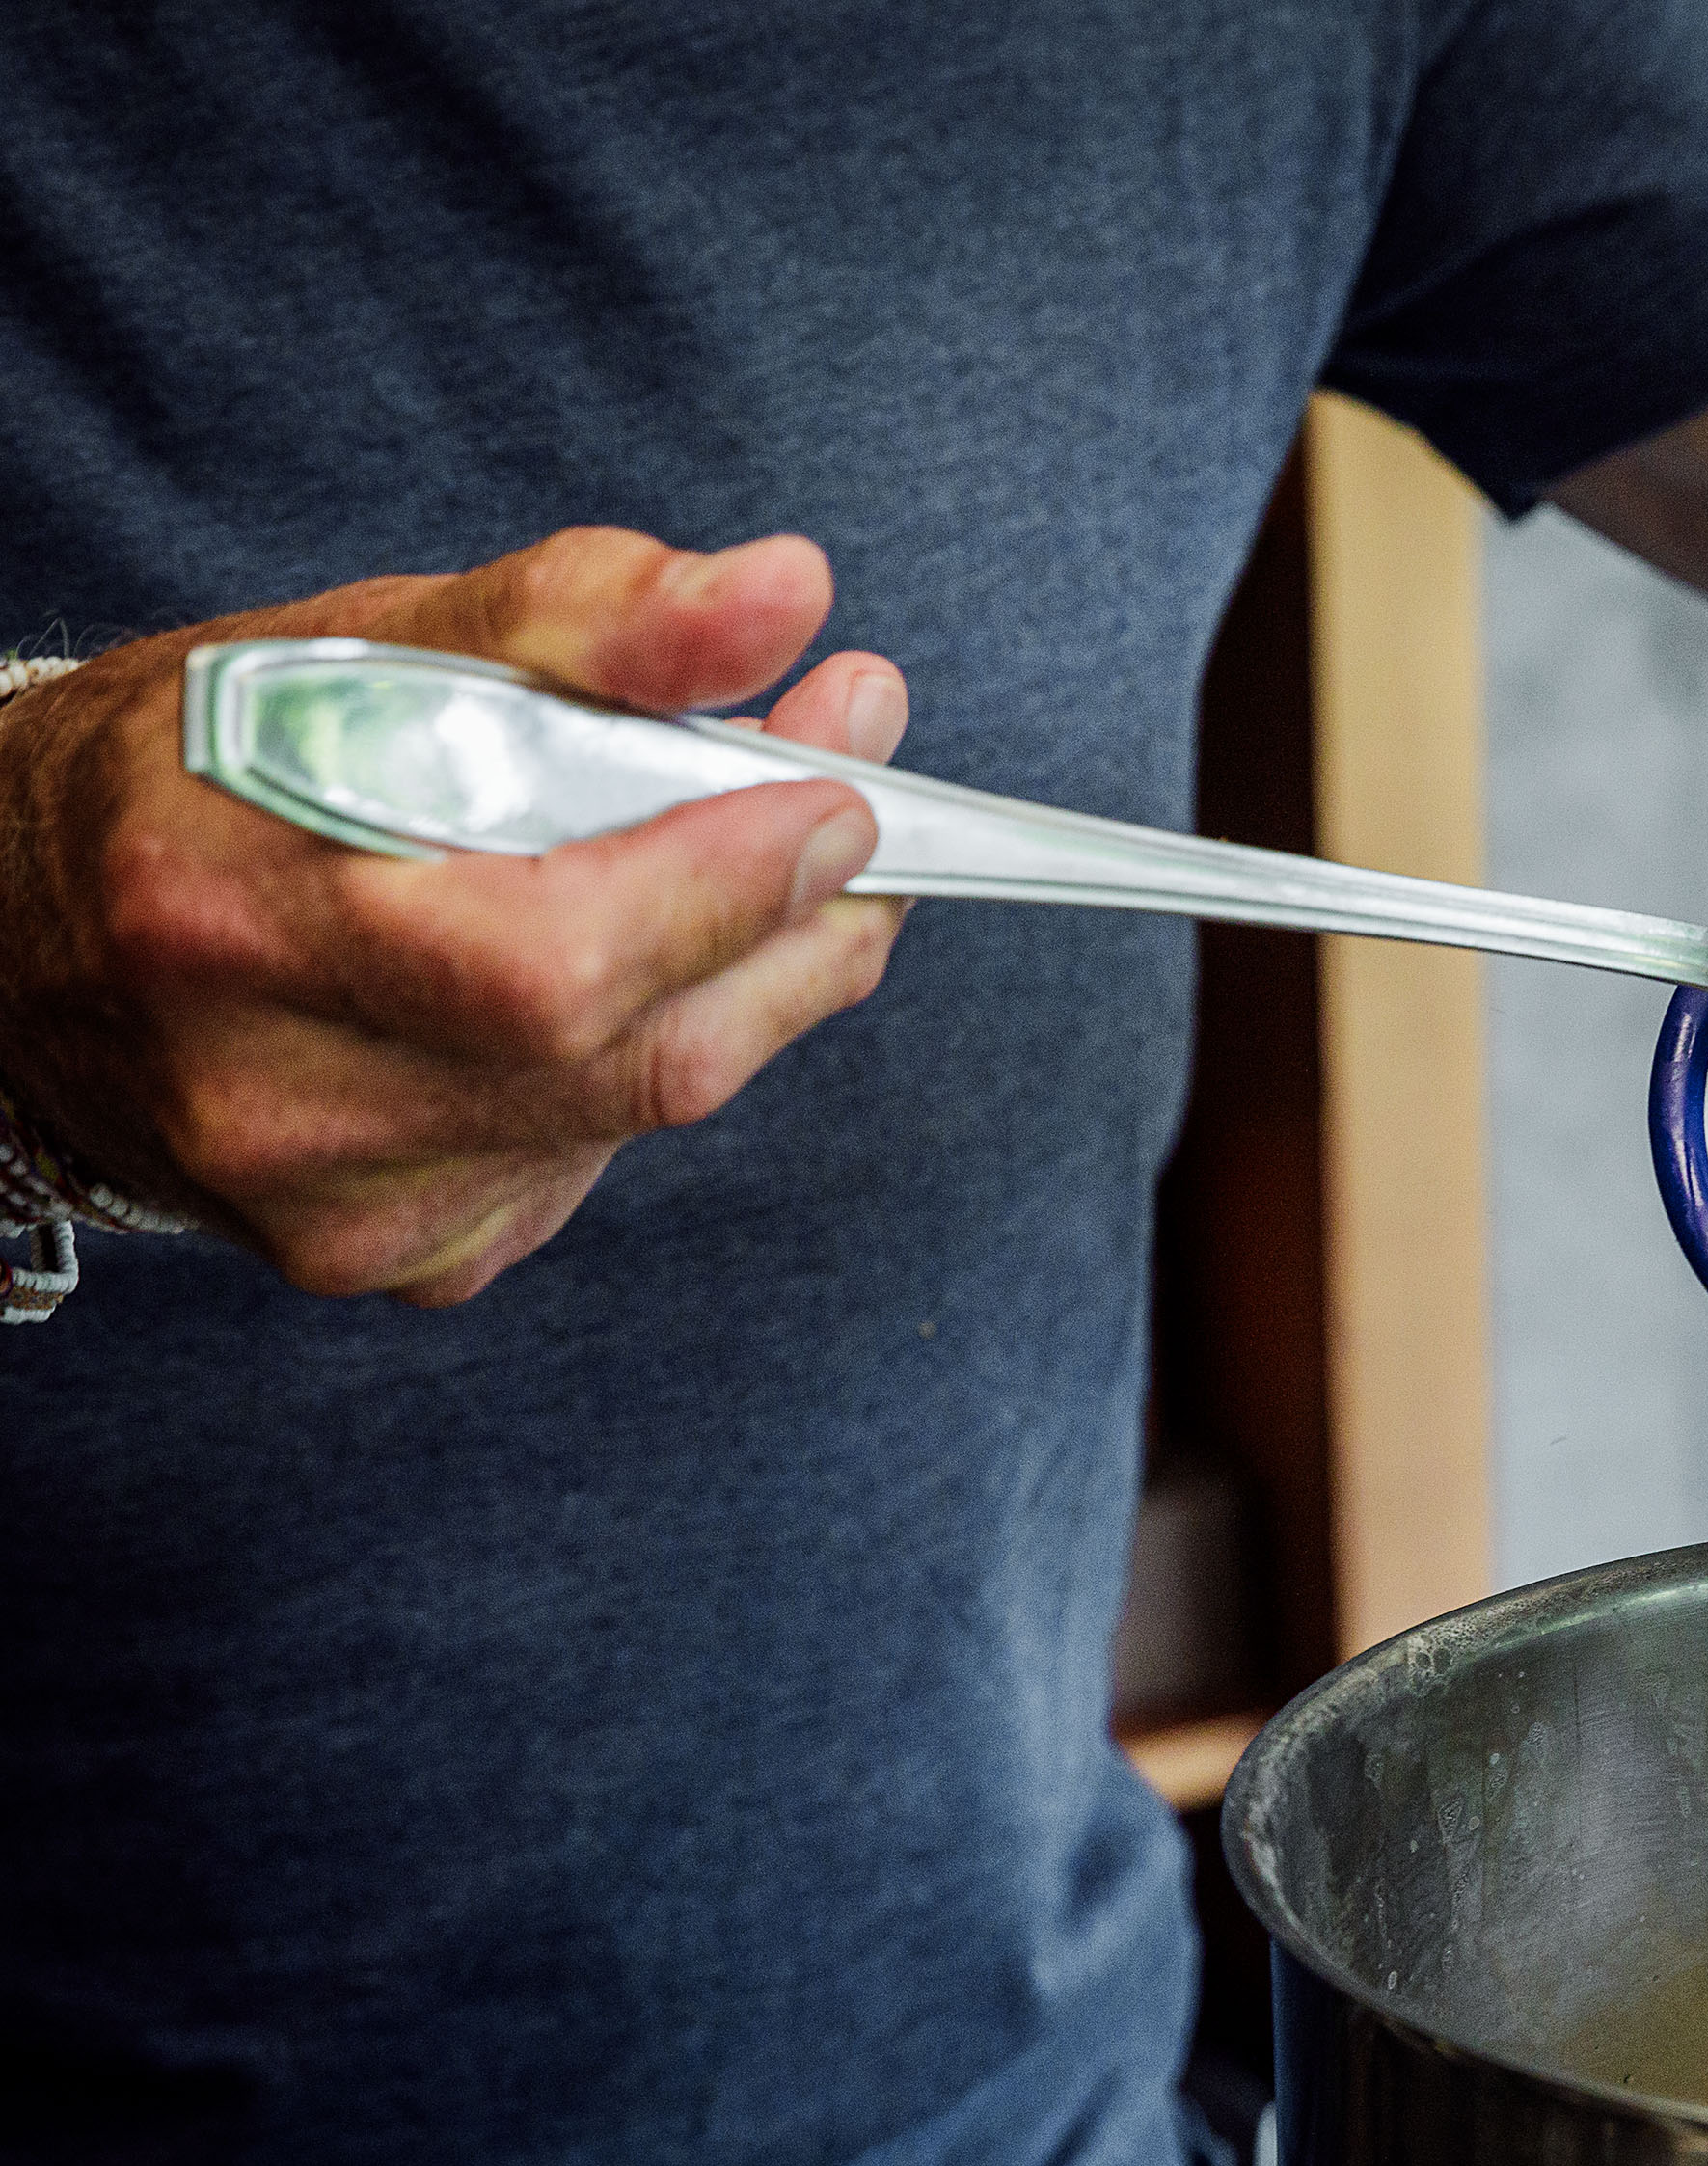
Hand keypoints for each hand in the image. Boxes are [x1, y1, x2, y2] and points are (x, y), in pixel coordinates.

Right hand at [0, 527, 907, 1303]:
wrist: (18, 929)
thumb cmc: (201, 762)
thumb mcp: (374, 641)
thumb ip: (593, 618)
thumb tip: (786, 593)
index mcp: (240, 909)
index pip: (561, 950)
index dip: (735, 877)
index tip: (842, 778)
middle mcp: (278, 1092)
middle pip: (640, 1051)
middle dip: (793, 929)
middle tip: (855, 823)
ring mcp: (337, 1203)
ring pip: (642, 1113)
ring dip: (737, 992)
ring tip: (756, 880)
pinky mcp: (389, 1261)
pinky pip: (589, 1164)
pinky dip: (635, 1066)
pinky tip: (605, 993)